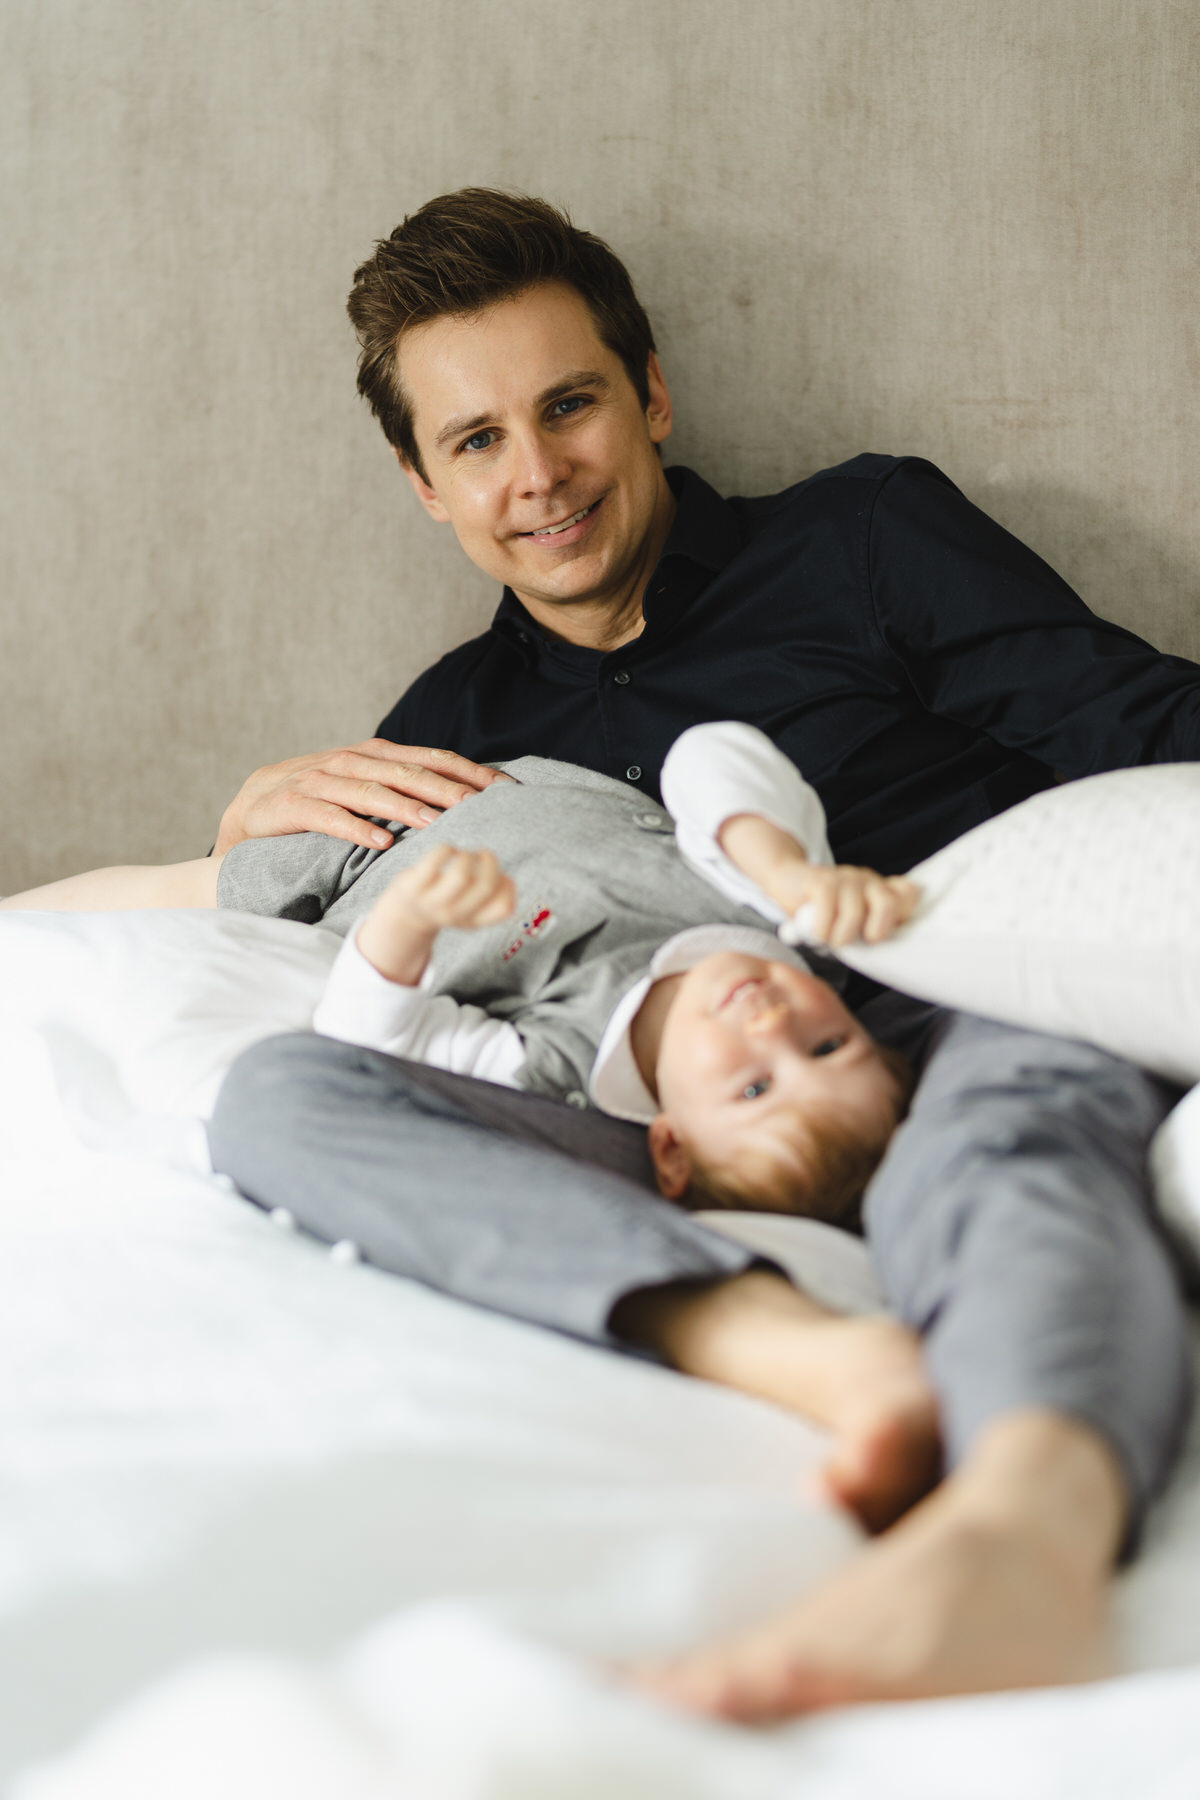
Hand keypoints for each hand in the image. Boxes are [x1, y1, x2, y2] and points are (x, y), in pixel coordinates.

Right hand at [214, 739, 513, 855]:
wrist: (249, 810)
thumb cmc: (316, 800)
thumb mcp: (363, 787)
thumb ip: (402, 785)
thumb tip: (461, 796)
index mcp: (373, 755)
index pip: (431, 758)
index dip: (468, 771)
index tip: (505, 788)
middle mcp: (350, 761)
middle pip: (407, 773)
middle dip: (447, 788)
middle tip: (481, 805)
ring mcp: (320, 781)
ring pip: (371, 791)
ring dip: (406, 807)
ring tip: (436, 822)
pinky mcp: (292, 806)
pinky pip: (328, 818)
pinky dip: (355, 828)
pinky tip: (380, 842)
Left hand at [356, 846, 515, 984]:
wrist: (405, 913)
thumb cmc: (445, 901)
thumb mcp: (470, 907)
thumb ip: (491, 895)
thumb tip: (505, 878)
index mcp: (473, 922)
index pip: (505, 908)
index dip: (508, 885)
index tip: (499, 876)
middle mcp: (454, 915)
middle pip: (486, 886)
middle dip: (490, 862)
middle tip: (483, 856)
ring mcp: (432, 902)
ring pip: (461, 875)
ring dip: (468, 856)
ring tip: (463, 855)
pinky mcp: (413, 886)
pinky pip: (434, 861)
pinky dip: (446, 849)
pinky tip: (447, 851)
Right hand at [718, 813, 917, 946]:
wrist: (786, 879)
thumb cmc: (821, 909)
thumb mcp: (849, 920)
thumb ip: (866, 929)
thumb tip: (881, 956)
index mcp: (879, 890)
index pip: (909, 894)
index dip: (902, 915)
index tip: (882, 932)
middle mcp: (866, 880)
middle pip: (889, 903)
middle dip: (876, 931)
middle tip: (859, 941)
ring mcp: (845, 878)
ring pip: (854, 912)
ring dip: (841, 937)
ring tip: (830, 940)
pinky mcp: (821, 880)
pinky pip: (827, 908)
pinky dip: (821, 930)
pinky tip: (816, 934)